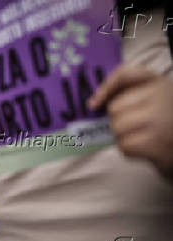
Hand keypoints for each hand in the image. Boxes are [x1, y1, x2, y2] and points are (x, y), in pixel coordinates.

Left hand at [88, 64, 172, 180]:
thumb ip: (126, 93)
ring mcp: (161, 119)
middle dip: (116, 120)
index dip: (105, 88)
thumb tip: (92, 104)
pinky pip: (125, 146)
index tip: (94, 104)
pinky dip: (129, 150)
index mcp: (158, 82)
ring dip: (122, 137)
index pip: (125, 74)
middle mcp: (162, 96)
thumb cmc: (163, 122)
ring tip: (140, 137)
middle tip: (134, 126)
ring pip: (117, 128)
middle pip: (114, 108)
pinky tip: (144, 148)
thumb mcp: (151, 100)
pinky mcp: (159, 142)